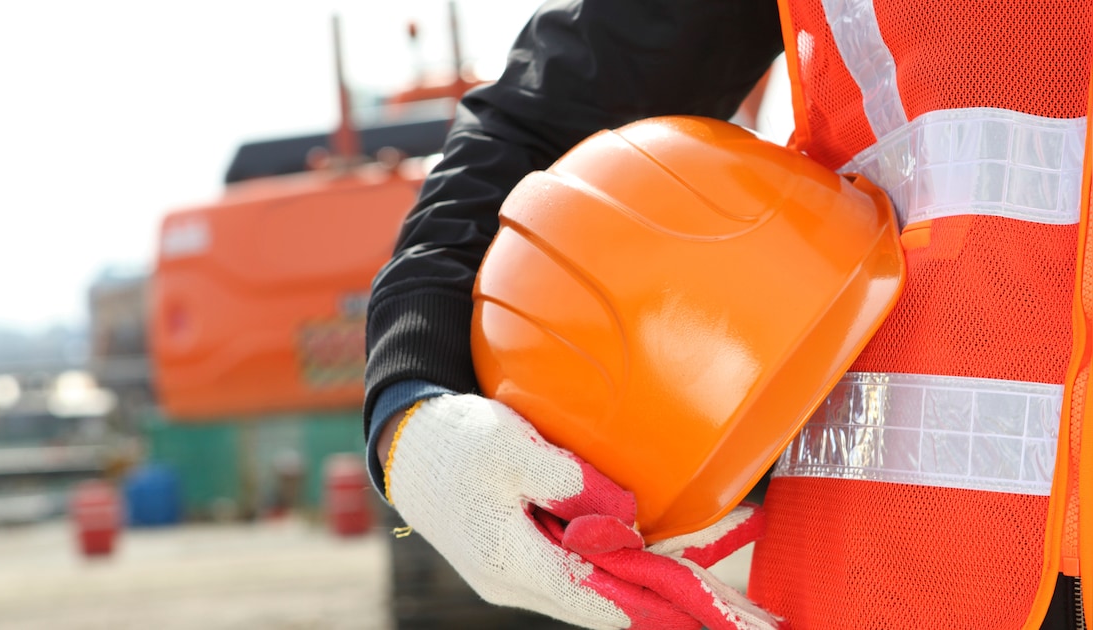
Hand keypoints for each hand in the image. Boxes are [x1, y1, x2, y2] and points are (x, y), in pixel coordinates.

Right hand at [382, 393, 784, 629]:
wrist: (406, 447)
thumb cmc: (454, 442)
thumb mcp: (510, 447)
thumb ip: (569, 481)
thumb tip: (626, 514)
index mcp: (513, 560)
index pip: (599, 599)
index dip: (655, 609)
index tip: (704, 616)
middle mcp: (516, 579)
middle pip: (602, 603)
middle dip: (661, 607)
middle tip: (722, 612)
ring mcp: (515, 572)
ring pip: (590, 590)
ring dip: (641, 589)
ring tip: (698, 590)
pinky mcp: (518, 555)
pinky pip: (576, 571)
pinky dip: (614, 570)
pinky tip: (644, 559)